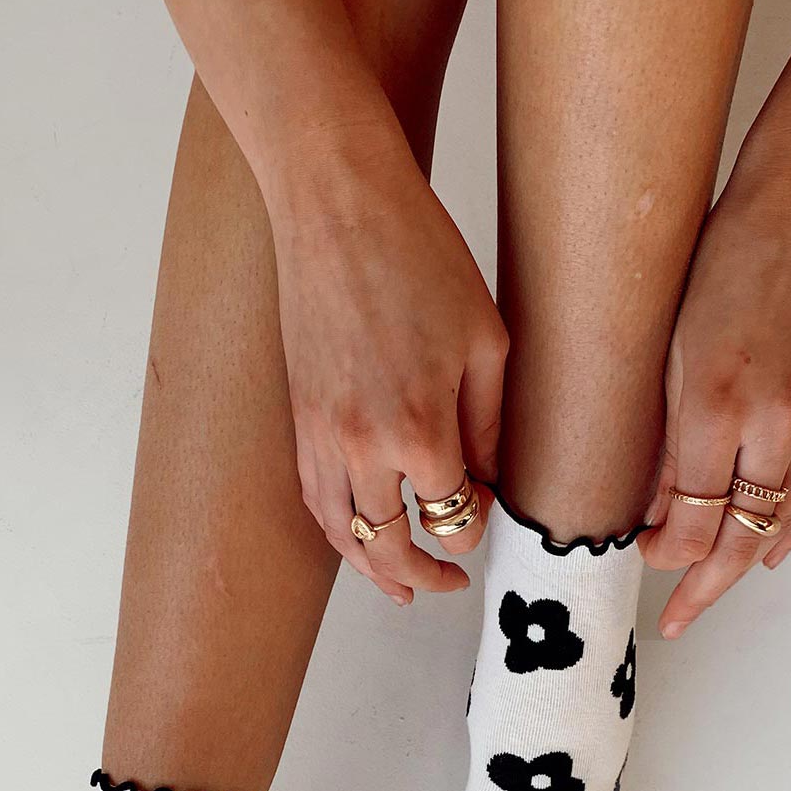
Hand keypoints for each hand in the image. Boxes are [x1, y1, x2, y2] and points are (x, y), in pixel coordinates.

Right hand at [266, 126, 506, 604]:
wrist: (336, 205)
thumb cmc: (418, 256)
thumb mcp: (486, 339)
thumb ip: (489, 424)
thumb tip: (488, 480)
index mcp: (419, 430)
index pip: (454, 517)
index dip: (478, 527)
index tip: (492, 511)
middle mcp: (362, 447)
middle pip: (392, 546)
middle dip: (426, 572)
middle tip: (451, 583)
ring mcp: (321, 436)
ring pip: (344, 533)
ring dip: (373, 569)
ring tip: (402, 586)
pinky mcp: (298, 417)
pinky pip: (313, 498)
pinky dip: (337, 530)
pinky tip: (357, 537)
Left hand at [640, 140, 790, 635]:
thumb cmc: (724, 256)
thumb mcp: (668, 344)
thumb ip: (662, 433)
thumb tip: (652, 507)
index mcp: (715, 399)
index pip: (688, 515)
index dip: (663, 552)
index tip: (641, 558)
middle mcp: (775, 418)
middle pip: (737, 536)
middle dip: (701, 583)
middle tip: (675, 617)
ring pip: (781, 524)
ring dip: (744, 566)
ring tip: (711, 592)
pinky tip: (768, 554)